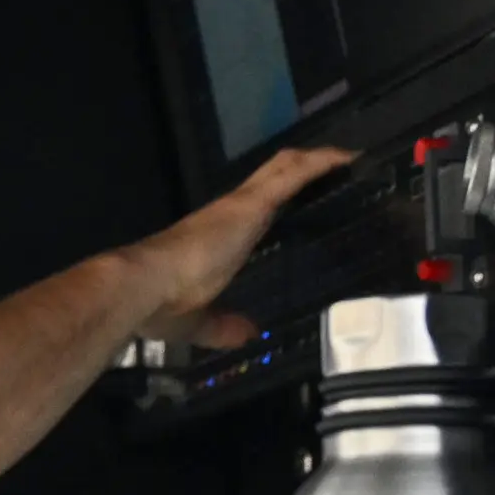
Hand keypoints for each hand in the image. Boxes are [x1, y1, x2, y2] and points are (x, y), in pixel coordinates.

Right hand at [124, 144, 353, 346]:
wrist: (146, 286)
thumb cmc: (164, 303)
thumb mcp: (200, 322)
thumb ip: (224, 327)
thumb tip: (247, 335)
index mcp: (221, 239)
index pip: (256, 209)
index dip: (280, 200)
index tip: (308, 200)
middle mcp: (231, 215)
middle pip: (272, 178)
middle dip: (303, 171)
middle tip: (338, 171)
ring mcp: (242, 205)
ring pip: (285, 169)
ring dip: (316, 162)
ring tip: (348, 160)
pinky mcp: (252, 204)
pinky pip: (293, 176)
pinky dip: (320, 165)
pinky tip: (346, 160)